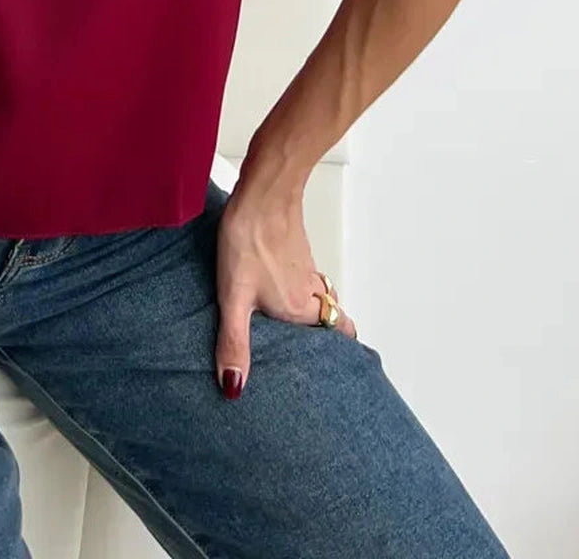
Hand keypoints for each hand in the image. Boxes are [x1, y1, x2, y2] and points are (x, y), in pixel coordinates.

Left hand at [214, 179, 356, 399]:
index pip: (340, 334)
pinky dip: (297, 284)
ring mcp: (304, 266)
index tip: (344, 367)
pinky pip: (304, 274)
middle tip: (315, 351)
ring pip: (319, 294)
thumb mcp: (234, 296)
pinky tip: (273, 283)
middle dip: (327, 333)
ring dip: (311, 308)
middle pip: (330, 317)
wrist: (261, 190)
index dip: (344, 349)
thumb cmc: (249, 238)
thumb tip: (234, 387)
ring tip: (291, 324)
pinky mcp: (294, 248)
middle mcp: (310, 290)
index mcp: (301, 308)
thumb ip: (234, 341)